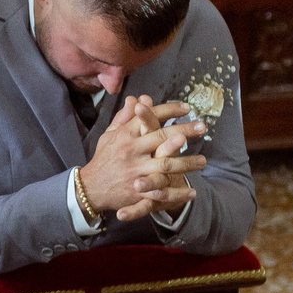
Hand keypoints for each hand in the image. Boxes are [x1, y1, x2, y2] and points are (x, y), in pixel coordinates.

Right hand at [79, 96, 206, 224]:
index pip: (150, 117)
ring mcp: (135, 170)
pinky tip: (192, 192)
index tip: (187, 108)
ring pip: (165, 164)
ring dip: (186, 162)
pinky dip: (177, 193)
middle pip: (162, 137)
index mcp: (126, 135)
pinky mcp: (137, 190)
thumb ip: (124, 117)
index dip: (169, 111)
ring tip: (203, 161)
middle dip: (184, 131)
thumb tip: (136, 99)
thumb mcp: (110, 135)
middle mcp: (131, 150)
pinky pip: (161, 191)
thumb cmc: (104, 158)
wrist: (90, 188)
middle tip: (203, 127)